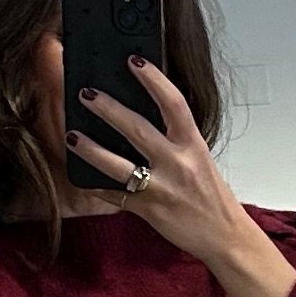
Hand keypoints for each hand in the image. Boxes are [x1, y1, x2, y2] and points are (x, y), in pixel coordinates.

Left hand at [69, 56, 295, 296]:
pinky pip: (117, 197)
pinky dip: (96, 187)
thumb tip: (144, 110)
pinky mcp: (150, 211)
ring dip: (92, 150)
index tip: (134, 60)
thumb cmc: (210, 194)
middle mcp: (178, 163)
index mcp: (192, 144)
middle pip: (139, 129)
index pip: (174, 103)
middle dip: (109, 109)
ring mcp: (162, 188)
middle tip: (86, 93)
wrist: (224, 236)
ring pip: (120, 166)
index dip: (153, 80)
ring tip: (72, 135)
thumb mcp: (198, 157)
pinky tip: (79, 177)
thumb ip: (175, 136)